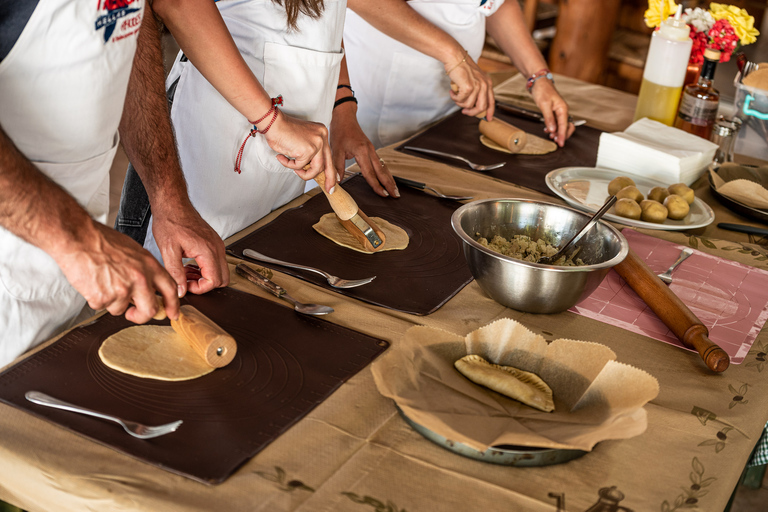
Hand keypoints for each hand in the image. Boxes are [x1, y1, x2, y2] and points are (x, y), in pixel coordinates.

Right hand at [55, 222, 179, 322]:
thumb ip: (144, 269)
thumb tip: (149, 286)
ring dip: (112, 301)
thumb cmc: (102, 240)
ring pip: (120, 309)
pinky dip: (96, 299)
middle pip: (150, 310)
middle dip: (141, 316)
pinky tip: (92, 283)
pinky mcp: (103, 298)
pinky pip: (102, 306)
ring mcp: (122, 290)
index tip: (172, 313)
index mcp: (149, 265)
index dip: (173, 305)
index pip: (170, 289)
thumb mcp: (134, 251)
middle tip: (133, 314)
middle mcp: (140, 279)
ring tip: (102, 281)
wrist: (78, 237)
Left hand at [150, 199, 228, 299]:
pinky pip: (217, 262)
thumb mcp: (168, 251)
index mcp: (207, 251)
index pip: (214, 281)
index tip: (186, 285)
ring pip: (221, 271)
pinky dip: (205, 268)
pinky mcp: (214, 242)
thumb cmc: (170, 221)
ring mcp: (217, 244)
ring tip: (186, 272)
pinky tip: (190, 264)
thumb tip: (181, 290)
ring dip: (205, 276)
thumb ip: (176, 274)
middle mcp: (217, 248)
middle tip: (187, 281)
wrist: (173, 204)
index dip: (200, 288)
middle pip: (223, 279)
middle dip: (205, 285)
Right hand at [264, 111, 337, 192]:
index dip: (331, 169)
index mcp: (322, 133)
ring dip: (303, 173)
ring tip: (293, 168)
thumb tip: (313, 169)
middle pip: (328, 163)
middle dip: (330, 179)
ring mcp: (316, 143)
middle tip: (329, 189)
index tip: (334, 180)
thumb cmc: (282, 131)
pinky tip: (283, 157)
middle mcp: (322, 137)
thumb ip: (310, 153)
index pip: (329, 155)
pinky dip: (289, 165)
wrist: (273, 123)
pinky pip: (300, 166)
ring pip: (316, 169)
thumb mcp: (302, 141)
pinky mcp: (308, 150)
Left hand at [330, 103, 398, 197]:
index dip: (376, 185)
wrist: (345, 117)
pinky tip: (387, 178)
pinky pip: (380, 163)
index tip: (383, 194)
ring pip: (383, 167)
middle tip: (395, 195)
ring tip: (395, 190)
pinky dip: (385, 172)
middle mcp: (370, 151)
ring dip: (390, 179)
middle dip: (389, 184)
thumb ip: (337, 167)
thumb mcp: (336, 149)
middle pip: (382, 171)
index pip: (370, 173)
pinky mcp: (371, 149)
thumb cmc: (340, 131)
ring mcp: (372, 150)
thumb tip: (337, 182)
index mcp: (362, 151)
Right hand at [446, 55, 494, 119]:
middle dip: (472, 112)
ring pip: (469, 105)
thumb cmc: (462, 68)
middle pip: (481, 107)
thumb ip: (476, 90)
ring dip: (460, 103)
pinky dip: (455, 98)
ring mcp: (477, 86)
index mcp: (487, 83)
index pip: (491, 101)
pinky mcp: (468, 87)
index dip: (490, 111)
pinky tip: (452, 91)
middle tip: (464, 112)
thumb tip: (473, 106)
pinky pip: (461, 100)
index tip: (488, 119)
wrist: (455, 58)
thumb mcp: (474, 79)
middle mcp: (484, 85)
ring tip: (456, 96)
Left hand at [530, 79, 574, 146]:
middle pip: (567, 127)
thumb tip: (553, 129)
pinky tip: (547, 131)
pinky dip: (553, 128)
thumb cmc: (542, 91)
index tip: (561, 144)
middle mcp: (562, 111)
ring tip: (551, 137)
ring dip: (557, 133)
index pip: (564, 125)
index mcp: (563, 108)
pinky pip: (556, 123)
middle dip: (563, 135)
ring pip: (561, 126)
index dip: (563, 136)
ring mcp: (559, 112)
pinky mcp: (554, 112)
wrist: (539, 83)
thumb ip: (549, 118)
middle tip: (556, 142)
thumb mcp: (544, 105)